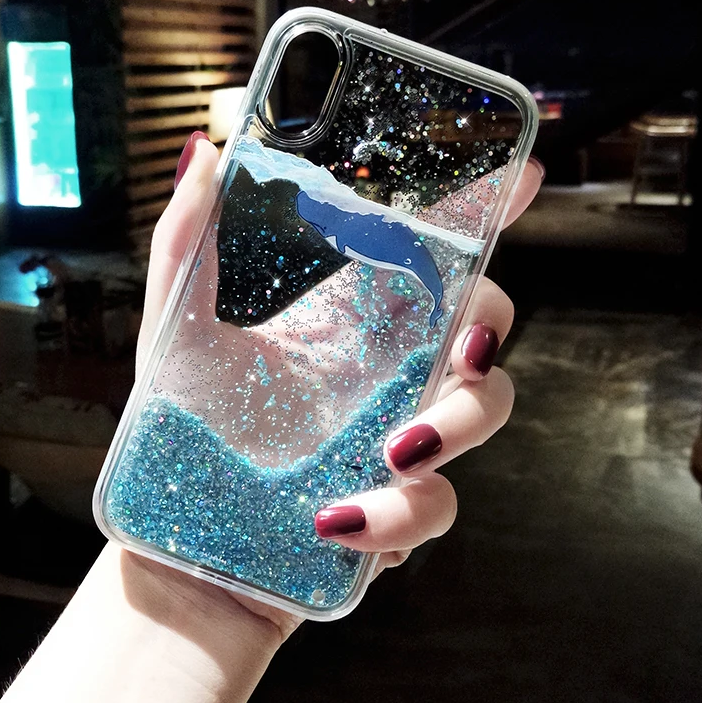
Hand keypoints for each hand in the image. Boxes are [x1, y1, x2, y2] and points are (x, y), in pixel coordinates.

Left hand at [136, 133, 543, 635]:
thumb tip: (205, 153)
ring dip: (458, 427)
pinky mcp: (395, 507)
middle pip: (479, 324)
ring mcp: (395, 435)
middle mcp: (383, 369)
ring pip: (482, 411)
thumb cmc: (177, 434)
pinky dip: (400, 517)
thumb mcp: (174, 330)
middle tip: (463, 344)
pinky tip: (336, 522)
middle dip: (490, 323)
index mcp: (345, 318)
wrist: (179, 549)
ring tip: (391, 454)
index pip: (428, 253)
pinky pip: (435, 504)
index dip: (483, 213)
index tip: (526, 174)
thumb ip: (185, 243)